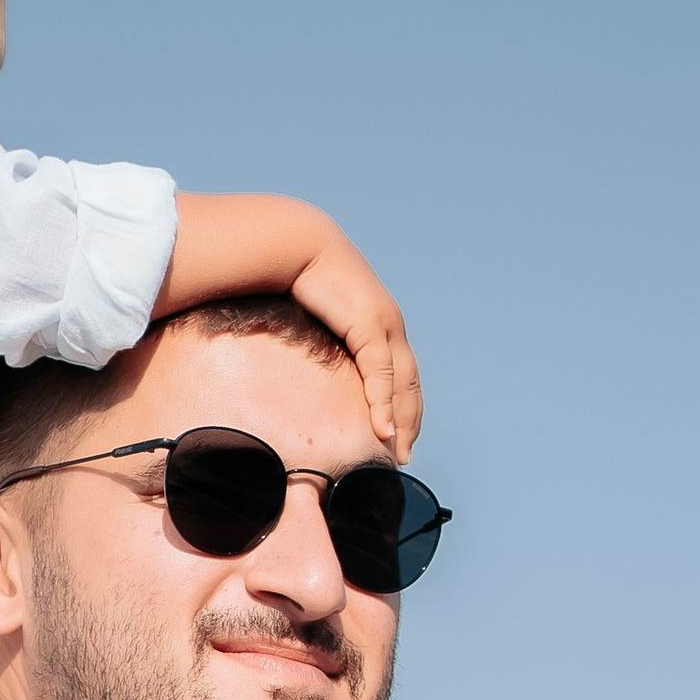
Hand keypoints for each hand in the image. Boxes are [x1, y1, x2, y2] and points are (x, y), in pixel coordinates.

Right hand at [157, 196, 423, 458]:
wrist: (292, 244)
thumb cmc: (292, 276)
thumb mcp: (308, 316)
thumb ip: (310, 341)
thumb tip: (289, 360)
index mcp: (378, 322)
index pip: (400, 372)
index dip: (401, 404)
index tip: (397, 434)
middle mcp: (388, 324)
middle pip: (409, 383)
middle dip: (409, 420)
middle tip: (404, 456)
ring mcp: (383, 325)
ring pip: (402, 383)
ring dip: (402, 421)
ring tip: (398, 453)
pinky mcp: (369, 326)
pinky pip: (380, 374)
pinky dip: (382, 404)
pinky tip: (382, 431)